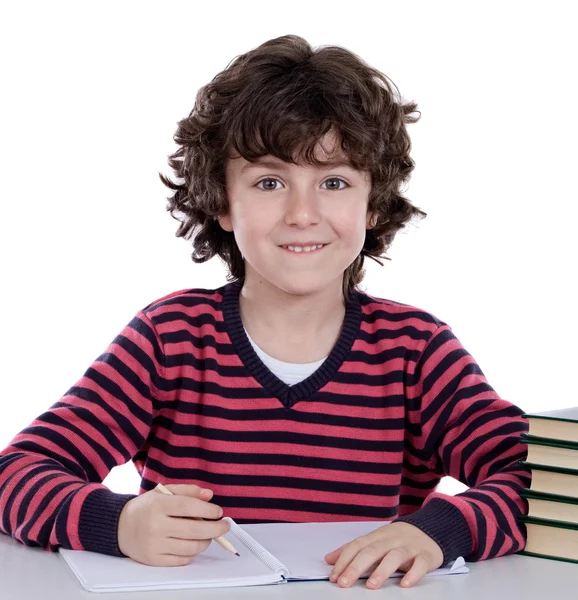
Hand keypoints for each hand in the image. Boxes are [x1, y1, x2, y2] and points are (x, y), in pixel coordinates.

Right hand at [117, 484, 230, 565]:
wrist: (120, 526)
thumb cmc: (147, 507)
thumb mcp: (164, 492)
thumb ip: (188, 491)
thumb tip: (209, 495)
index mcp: (158, 505)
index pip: (189, 507)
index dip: (208, 510)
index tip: (219, 512)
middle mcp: (156, 525)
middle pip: (194, 530)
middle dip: (215, 529)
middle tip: (225, 526)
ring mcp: (154, 545)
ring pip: (190, 548)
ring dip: (205, 541)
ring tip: (208, 535)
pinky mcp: (153, 560)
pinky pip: (181, 560)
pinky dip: (192, 553)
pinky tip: (192, 544)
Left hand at [325, 521, 443, 588]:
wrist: (430, 530)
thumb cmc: (397, 539)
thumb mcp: (374, 541)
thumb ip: (352, 550)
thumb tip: (329, 560)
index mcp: (376, 537)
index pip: (357, 546)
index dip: (344, 560)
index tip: (334, 577)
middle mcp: (390, 540)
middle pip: (371, 551)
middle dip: (356, 567)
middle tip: (344, 583)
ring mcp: (409, 547)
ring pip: (394, 557)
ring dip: (382, 571)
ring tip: (371, 586)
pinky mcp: (425, 556)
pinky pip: (420, 564)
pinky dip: (413, 574)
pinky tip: (405, 584)